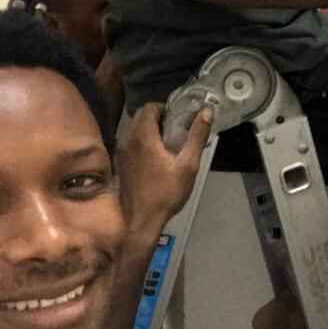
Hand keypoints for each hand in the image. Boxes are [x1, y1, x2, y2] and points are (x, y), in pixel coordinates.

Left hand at [115, 102, 212, 233]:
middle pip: (140, 116)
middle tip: (175, 130)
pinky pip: (130, 141)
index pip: (149, 107)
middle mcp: (128, 140)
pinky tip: (155, 157)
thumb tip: (206, 111)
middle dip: (158, 117)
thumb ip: (197, 136)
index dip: (164, 108)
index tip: (178, 119)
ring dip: (149, 129)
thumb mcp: (188, 165)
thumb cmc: (166, 192)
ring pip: (134, 128)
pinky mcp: (120, 163)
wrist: (141, 220)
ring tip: (167, 143)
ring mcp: (122, 152)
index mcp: (143, 137)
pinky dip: (141, 141)